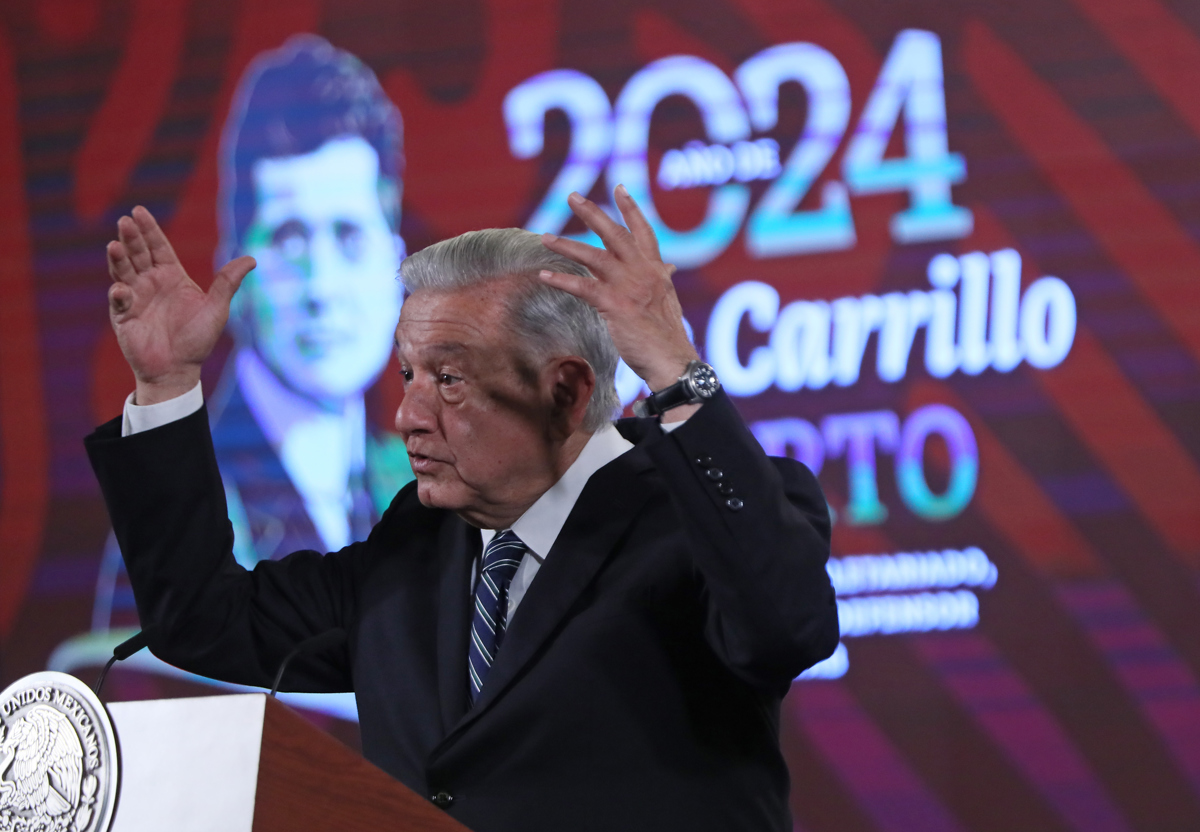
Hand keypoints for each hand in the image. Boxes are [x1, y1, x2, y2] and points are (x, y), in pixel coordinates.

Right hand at [106, 206, 254, 404]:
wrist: (179, 369)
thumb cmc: (198, 340)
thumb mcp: (217, 308)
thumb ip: (228, 282)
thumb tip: (252, 259)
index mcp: (172, 276)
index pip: (157, 246)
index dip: (148, 229)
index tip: (138, 211)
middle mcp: (150, 282)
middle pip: (138, 253)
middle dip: (131, 237)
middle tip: (125, 221)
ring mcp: (135, 297)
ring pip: (123, 271)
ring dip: (118, 258)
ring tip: (115, 245)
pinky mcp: (123, 316)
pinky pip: (118, 301)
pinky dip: (119, 294)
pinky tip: (122, 289)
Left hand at [538, 186, 699, 396]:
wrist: (672, 360)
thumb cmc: (667, 337)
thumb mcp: (667, 301)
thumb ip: (662, 280)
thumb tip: (667, 268)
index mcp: (655, 271)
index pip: (643, 232)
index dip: (631, 209)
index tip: (618, 188)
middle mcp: (643, 272)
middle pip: (615, 234)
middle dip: (593, 213)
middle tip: (572, 196)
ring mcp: (629, 287)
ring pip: (594, 257)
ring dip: (567, 246)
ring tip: (545, 237)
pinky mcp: (615, 305)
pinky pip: (582, 287)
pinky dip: (561, 280)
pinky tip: (544, 276)